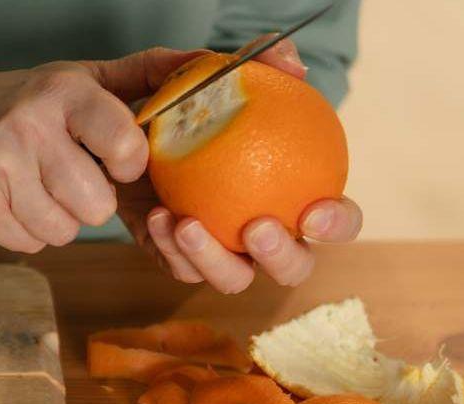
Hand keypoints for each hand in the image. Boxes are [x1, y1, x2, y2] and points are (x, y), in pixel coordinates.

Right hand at [0, 48, 205, 252]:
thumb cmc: (21, 104)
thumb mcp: (80, 78)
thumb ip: (144, 75)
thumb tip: (207, 64)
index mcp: (61, 95)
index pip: (123, 144)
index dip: (130, 163)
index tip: (117, 160)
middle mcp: (26, 130)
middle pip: (95, 207)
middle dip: (92, 201)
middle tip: (71, 177)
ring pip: (63, 232)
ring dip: (59, 218)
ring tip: (39, 187)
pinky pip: (30, 244)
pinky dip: (28, 230)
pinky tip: (15, 200)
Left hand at [119, 37, 363, 292]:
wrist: (126, 129)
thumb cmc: (188, 104)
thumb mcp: (211, 76)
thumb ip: (257, 65)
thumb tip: (291, 63)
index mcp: (294, 195)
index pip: (334, 219)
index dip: (338, 223)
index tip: (315, 211)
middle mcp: (265, 234)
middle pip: (294, 268)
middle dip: (282, 256)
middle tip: (256, 227)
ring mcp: (224, 253)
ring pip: (234, 279)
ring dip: (213, 258)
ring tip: (186, 223)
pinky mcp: (180, 260)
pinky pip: (181, 268)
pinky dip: (168, 248)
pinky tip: (156, 216)